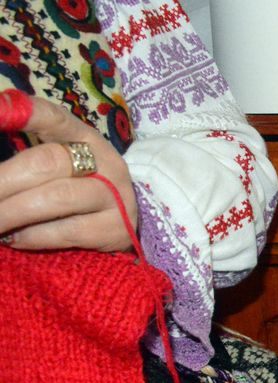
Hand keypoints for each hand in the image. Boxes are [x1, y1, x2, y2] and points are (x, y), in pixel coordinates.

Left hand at [0, 95, 136, 250]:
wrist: (128, 222)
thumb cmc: (80, 188)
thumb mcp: (61, 164)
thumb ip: (26, 159)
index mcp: (86, 137)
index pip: (54, 118)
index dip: (26, 113)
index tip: (0, 111)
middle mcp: (106, 163)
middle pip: (48, 163)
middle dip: (4, 181)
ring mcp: (115, 197)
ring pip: (57, 198)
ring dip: (12, 212)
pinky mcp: (115, 229)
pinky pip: (67, 231)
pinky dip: (32, 236)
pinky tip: (13, 239)